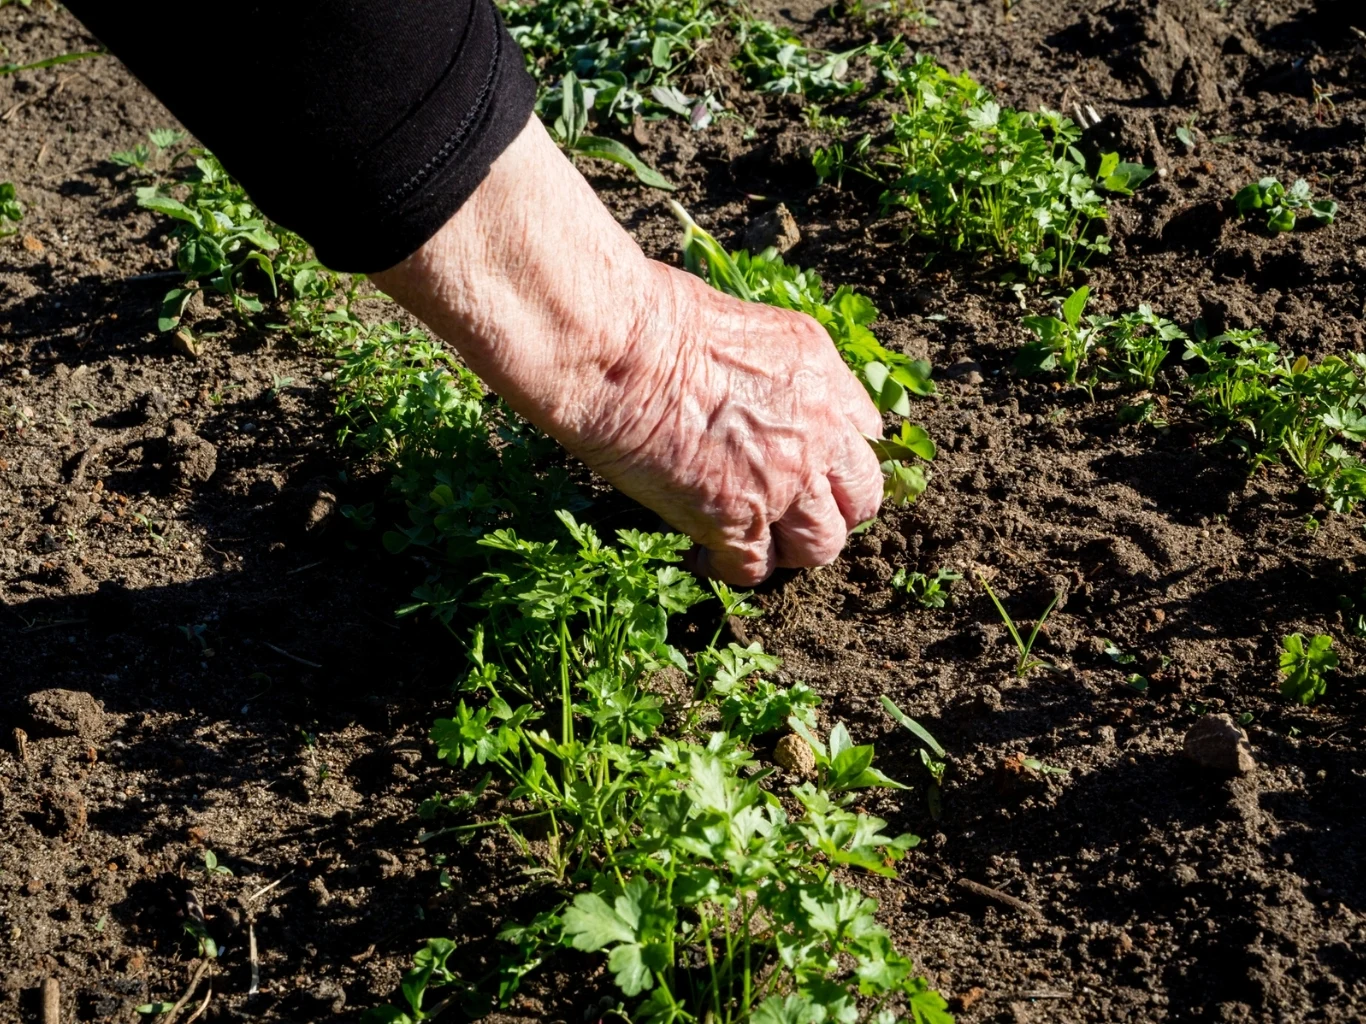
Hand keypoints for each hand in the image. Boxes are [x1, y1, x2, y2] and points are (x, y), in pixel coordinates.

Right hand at [372, 117, 883, 584]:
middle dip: (829, 509)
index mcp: (820, 371)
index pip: (864, 432)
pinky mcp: (737, 519)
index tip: (809, 464)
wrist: (614, 348)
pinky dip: (730, 568)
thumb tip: (748, 395)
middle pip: (860, 496)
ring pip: (821, 545)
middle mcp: (817, 429)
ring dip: (789, 548)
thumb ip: (766, 372)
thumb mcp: (739, 325)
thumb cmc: (648, 319)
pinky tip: (703, 554)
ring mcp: (783, 480)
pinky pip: (755, 569)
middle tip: (790, 512)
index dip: (835, 457)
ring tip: (753, 540)